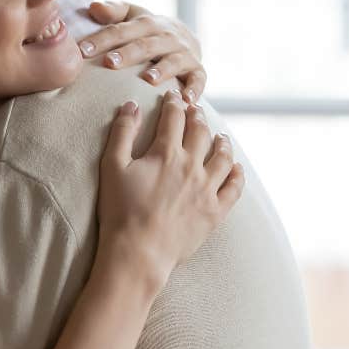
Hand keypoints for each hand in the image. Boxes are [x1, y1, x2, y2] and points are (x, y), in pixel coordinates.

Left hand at [78, 1, 206, 103]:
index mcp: (147, 23)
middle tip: (109, 63)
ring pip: (173, 61)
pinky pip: (198, 79)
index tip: (82, 50)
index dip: (103, 39)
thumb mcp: (132, 16)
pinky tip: (186, 101)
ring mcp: (184, 53)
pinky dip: (194, 89)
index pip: (122, 30)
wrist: (186, 37)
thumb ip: (114, 11)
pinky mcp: (197, 70)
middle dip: (128, 54)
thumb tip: (93, 7)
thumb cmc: (148, 30)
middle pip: (146, 45)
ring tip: (148, 79)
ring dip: (162, 70)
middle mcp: (167, 37)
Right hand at [97, 90, 243, 285]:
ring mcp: (207, 189)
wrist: (139, 252)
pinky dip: (237, 174)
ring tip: (221, 135)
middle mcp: (192, 166)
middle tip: (195, 109)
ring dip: (222, 141)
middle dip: (197, 116)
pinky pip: (234, 188)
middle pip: (201, 132)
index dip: (173, 103)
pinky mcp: (215, 211)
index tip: (172, 96)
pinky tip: (236, 168)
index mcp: (166, 153)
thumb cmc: (120, 211)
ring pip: (223, 157)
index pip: (174, 118)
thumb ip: (122, 132)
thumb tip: (131, 105)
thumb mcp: (112, 167)